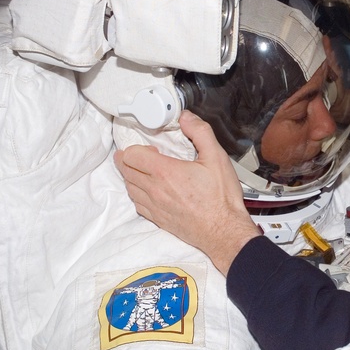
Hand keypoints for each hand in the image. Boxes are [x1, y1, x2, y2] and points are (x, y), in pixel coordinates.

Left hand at [115, 110, 259, 272]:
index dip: (137, 147)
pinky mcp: (157, 219)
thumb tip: (186, 117)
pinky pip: (137, 204)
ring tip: (143, 170)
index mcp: (165, 172)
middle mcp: (154, 190)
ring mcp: (154, 206)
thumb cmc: (222, 198)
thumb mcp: (217, 158)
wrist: (224, 231)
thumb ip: (200, 133)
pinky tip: (149, 190)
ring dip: (132, 176)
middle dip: (129, 159)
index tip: (151, 147)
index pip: (131, 155)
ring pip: (129, 187)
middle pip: (126, 170)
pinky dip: (137, 193)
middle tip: (141, 155)